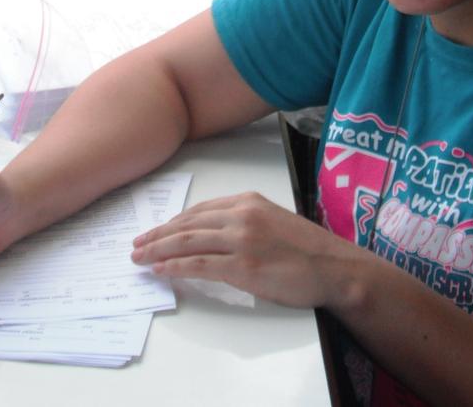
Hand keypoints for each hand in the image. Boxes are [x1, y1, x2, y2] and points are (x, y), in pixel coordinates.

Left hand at [131, 192, 352, 309]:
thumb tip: (212, 236)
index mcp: (247, 201)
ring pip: (187, 242)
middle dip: (157, 235)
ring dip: (158, 250)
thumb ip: (243, 222)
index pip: (199, 211)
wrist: (335, 268)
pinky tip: (161, 271)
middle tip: (137, 245)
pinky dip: (175, 267)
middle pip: (187, 224)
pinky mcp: (243, 267)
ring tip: (140, 258)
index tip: (155, 231)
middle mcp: (241, 215)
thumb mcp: (273, 221)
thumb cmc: (308, 250)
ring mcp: (241, 240)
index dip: (172, 222)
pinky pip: (199, 265)